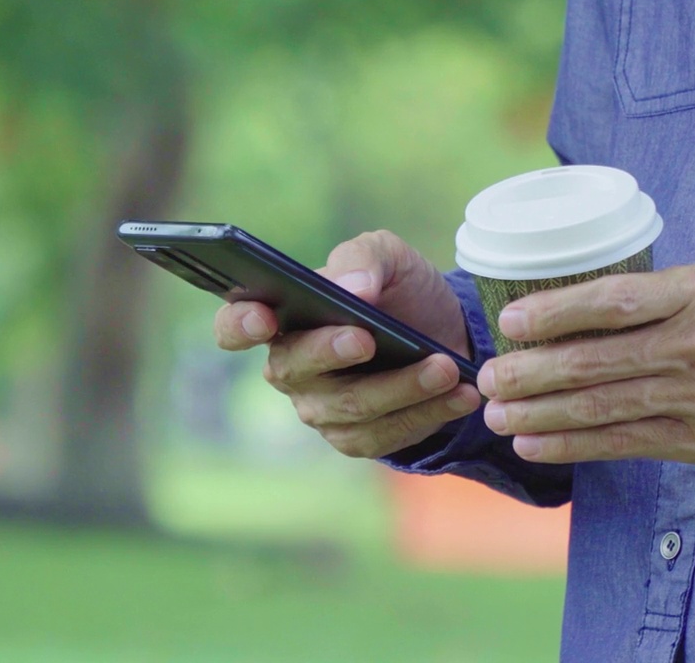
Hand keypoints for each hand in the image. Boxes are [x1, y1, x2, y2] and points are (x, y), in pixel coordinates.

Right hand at [213, 230, 481, 457]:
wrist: (447, 333)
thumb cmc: (399, 292)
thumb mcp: (388, 258)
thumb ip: (364, 261)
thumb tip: (352, 289)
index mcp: (281, 317)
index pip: (235, 326)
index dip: (239, 325)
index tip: (264, 317)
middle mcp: (289, 367)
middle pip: (294, 369)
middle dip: (332, 352)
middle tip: (368, 338)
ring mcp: (319, 407)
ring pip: (350, 406)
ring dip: (402, 387)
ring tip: (446, 368)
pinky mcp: (355, 437)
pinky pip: (383, 434)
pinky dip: (426, 414)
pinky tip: (460, 395)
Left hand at [477, 264, 694, 465]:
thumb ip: (636, 296)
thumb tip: (547, 307)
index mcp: (691, 295)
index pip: (613, 302)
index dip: (556, 312)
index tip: (509, 322)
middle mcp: (693, 346)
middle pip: (595, 361)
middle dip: (530, 373)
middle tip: (487, 379)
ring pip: (600, 407)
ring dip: (538, 414)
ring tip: (497, 415)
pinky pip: (621, 444)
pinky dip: (570, 445)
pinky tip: (531, 444)